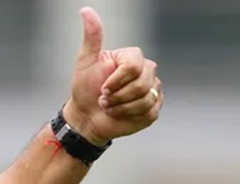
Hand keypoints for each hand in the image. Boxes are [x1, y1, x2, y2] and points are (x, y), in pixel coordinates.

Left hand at [62, 6, 162, 145]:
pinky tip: (121, 113)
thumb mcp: (85, 62)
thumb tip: (86, 11)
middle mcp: (146, 71)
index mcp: (132, 57)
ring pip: (145, 99)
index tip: (102, 87)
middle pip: (141, 84)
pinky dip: (130, 115)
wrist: (87, 117)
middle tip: (105, 99)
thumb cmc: (85, 89)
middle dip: (117, 96)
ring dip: (121, 107)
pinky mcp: (154, 107)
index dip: (116, 81)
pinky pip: (149, 111)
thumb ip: (92, 37)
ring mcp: (152, 89)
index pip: (133, 66)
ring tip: (111, 106)